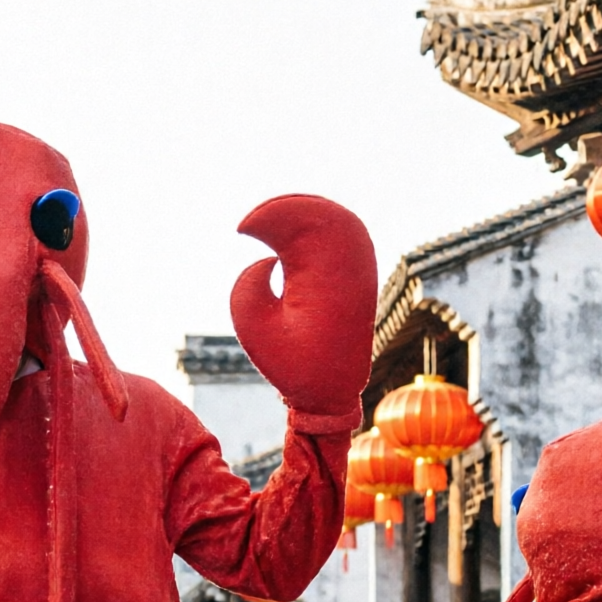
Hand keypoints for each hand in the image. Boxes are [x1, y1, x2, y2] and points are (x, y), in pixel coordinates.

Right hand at [229, 195, 376, 417]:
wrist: (333, 394)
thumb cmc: (294, 366)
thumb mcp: (254, 328)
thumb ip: (248, 285)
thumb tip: (270, 259)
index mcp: (322, 276)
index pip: (298, 223)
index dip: (267, 214)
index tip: (242, 229)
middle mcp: (346, 267)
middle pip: (321, 212)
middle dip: (284, 208)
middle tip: (253, 223)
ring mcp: (358, 272)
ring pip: (336, 221)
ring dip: (303, 216)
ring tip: (269, 222)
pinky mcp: (358, 281)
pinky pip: (343, 240)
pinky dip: (318, 232)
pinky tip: (293, 236)